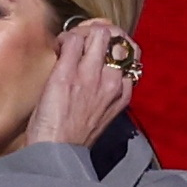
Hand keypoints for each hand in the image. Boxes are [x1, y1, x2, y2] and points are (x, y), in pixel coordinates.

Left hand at [32, 17, 140, 154]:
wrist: (57, 155)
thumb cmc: (72, 139)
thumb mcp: (100, 115)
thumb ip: (103, 93)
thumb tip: (93, 73)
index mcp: (122, 93)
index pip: (129, 56)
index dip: (112, 49)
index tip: (97, 54)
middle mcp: (112, 81)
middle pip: (118, 39)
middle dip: (101, 33)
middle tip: (84, 41)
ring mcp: (91, 75)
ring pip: (99, 33)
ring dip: (83, 32)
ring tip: (70, 44)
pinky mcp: (69, 73)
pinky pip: (74, 39)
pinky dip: (65, 38)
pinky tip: (59, 48)